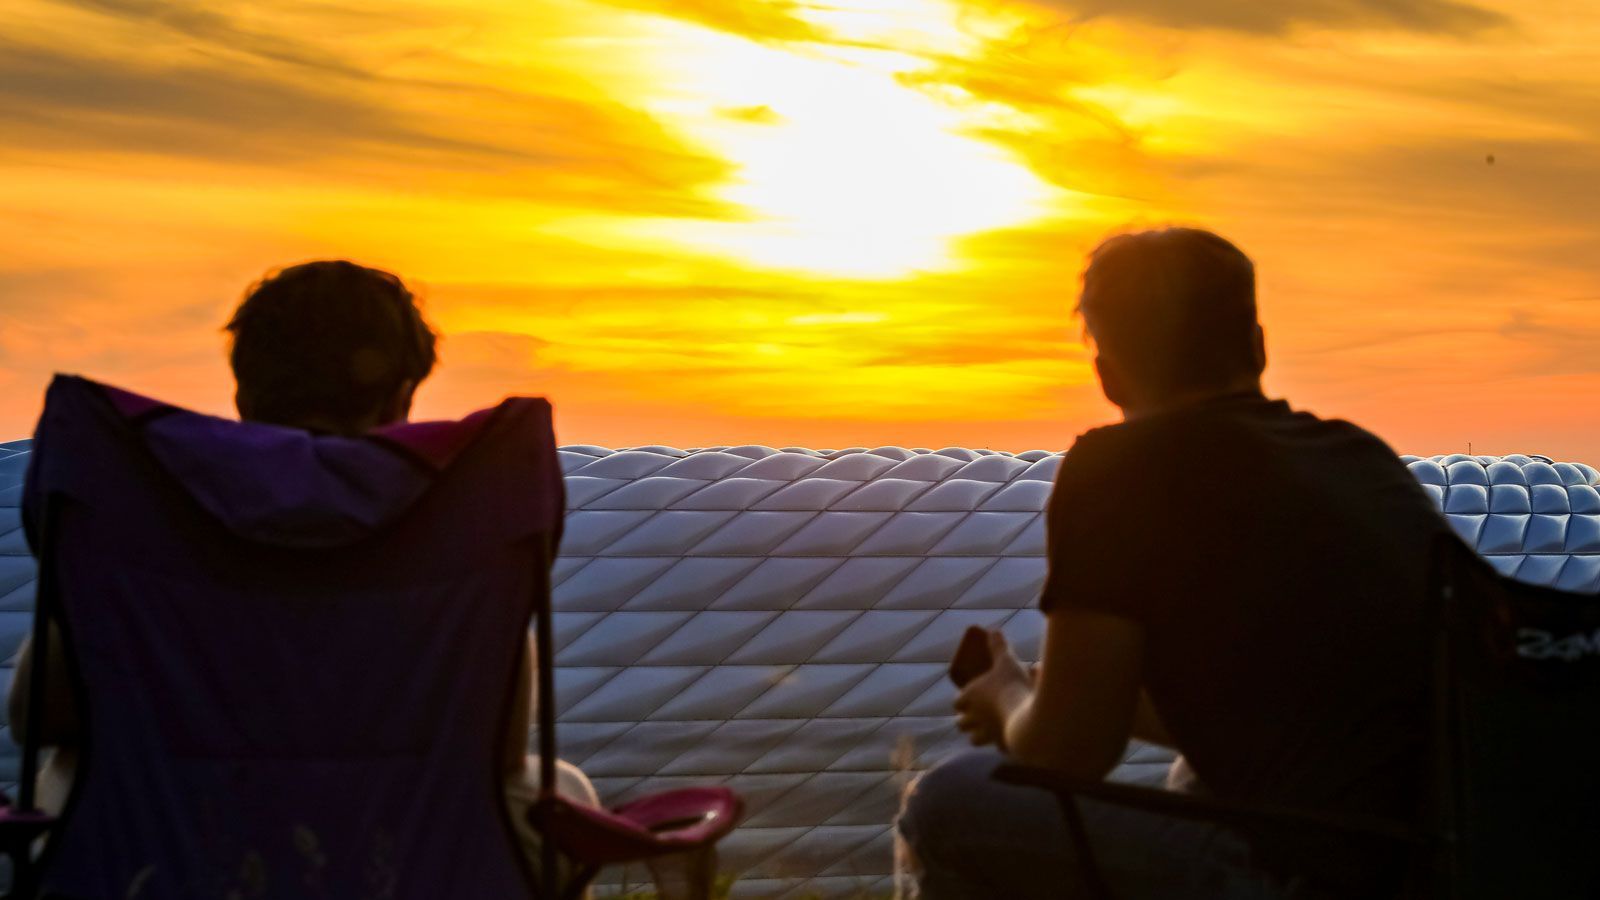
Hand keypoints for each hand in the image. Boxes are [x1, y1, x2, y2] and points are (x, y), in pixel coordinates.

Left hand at [952, 630, 1031, 750]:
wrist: (1028, 717)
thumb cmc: (1012, 686)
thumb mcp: (1006, 661)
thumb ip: (999, 647)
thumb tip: (994, 631)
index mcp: (970, 698)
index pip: (957, 702)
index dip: (961, 700)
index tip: (968, 697)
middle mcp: (974, 719)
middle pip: (961, 723)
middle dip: (966, 720)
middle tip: (975, 715)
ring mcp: (987, 735)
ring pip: (974, 739)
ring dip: (978, 735)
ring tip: (988, 730)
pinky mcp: (1002, 746)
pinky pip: (996, 747)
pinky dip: (1000, 744)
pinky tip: (1009, 739)